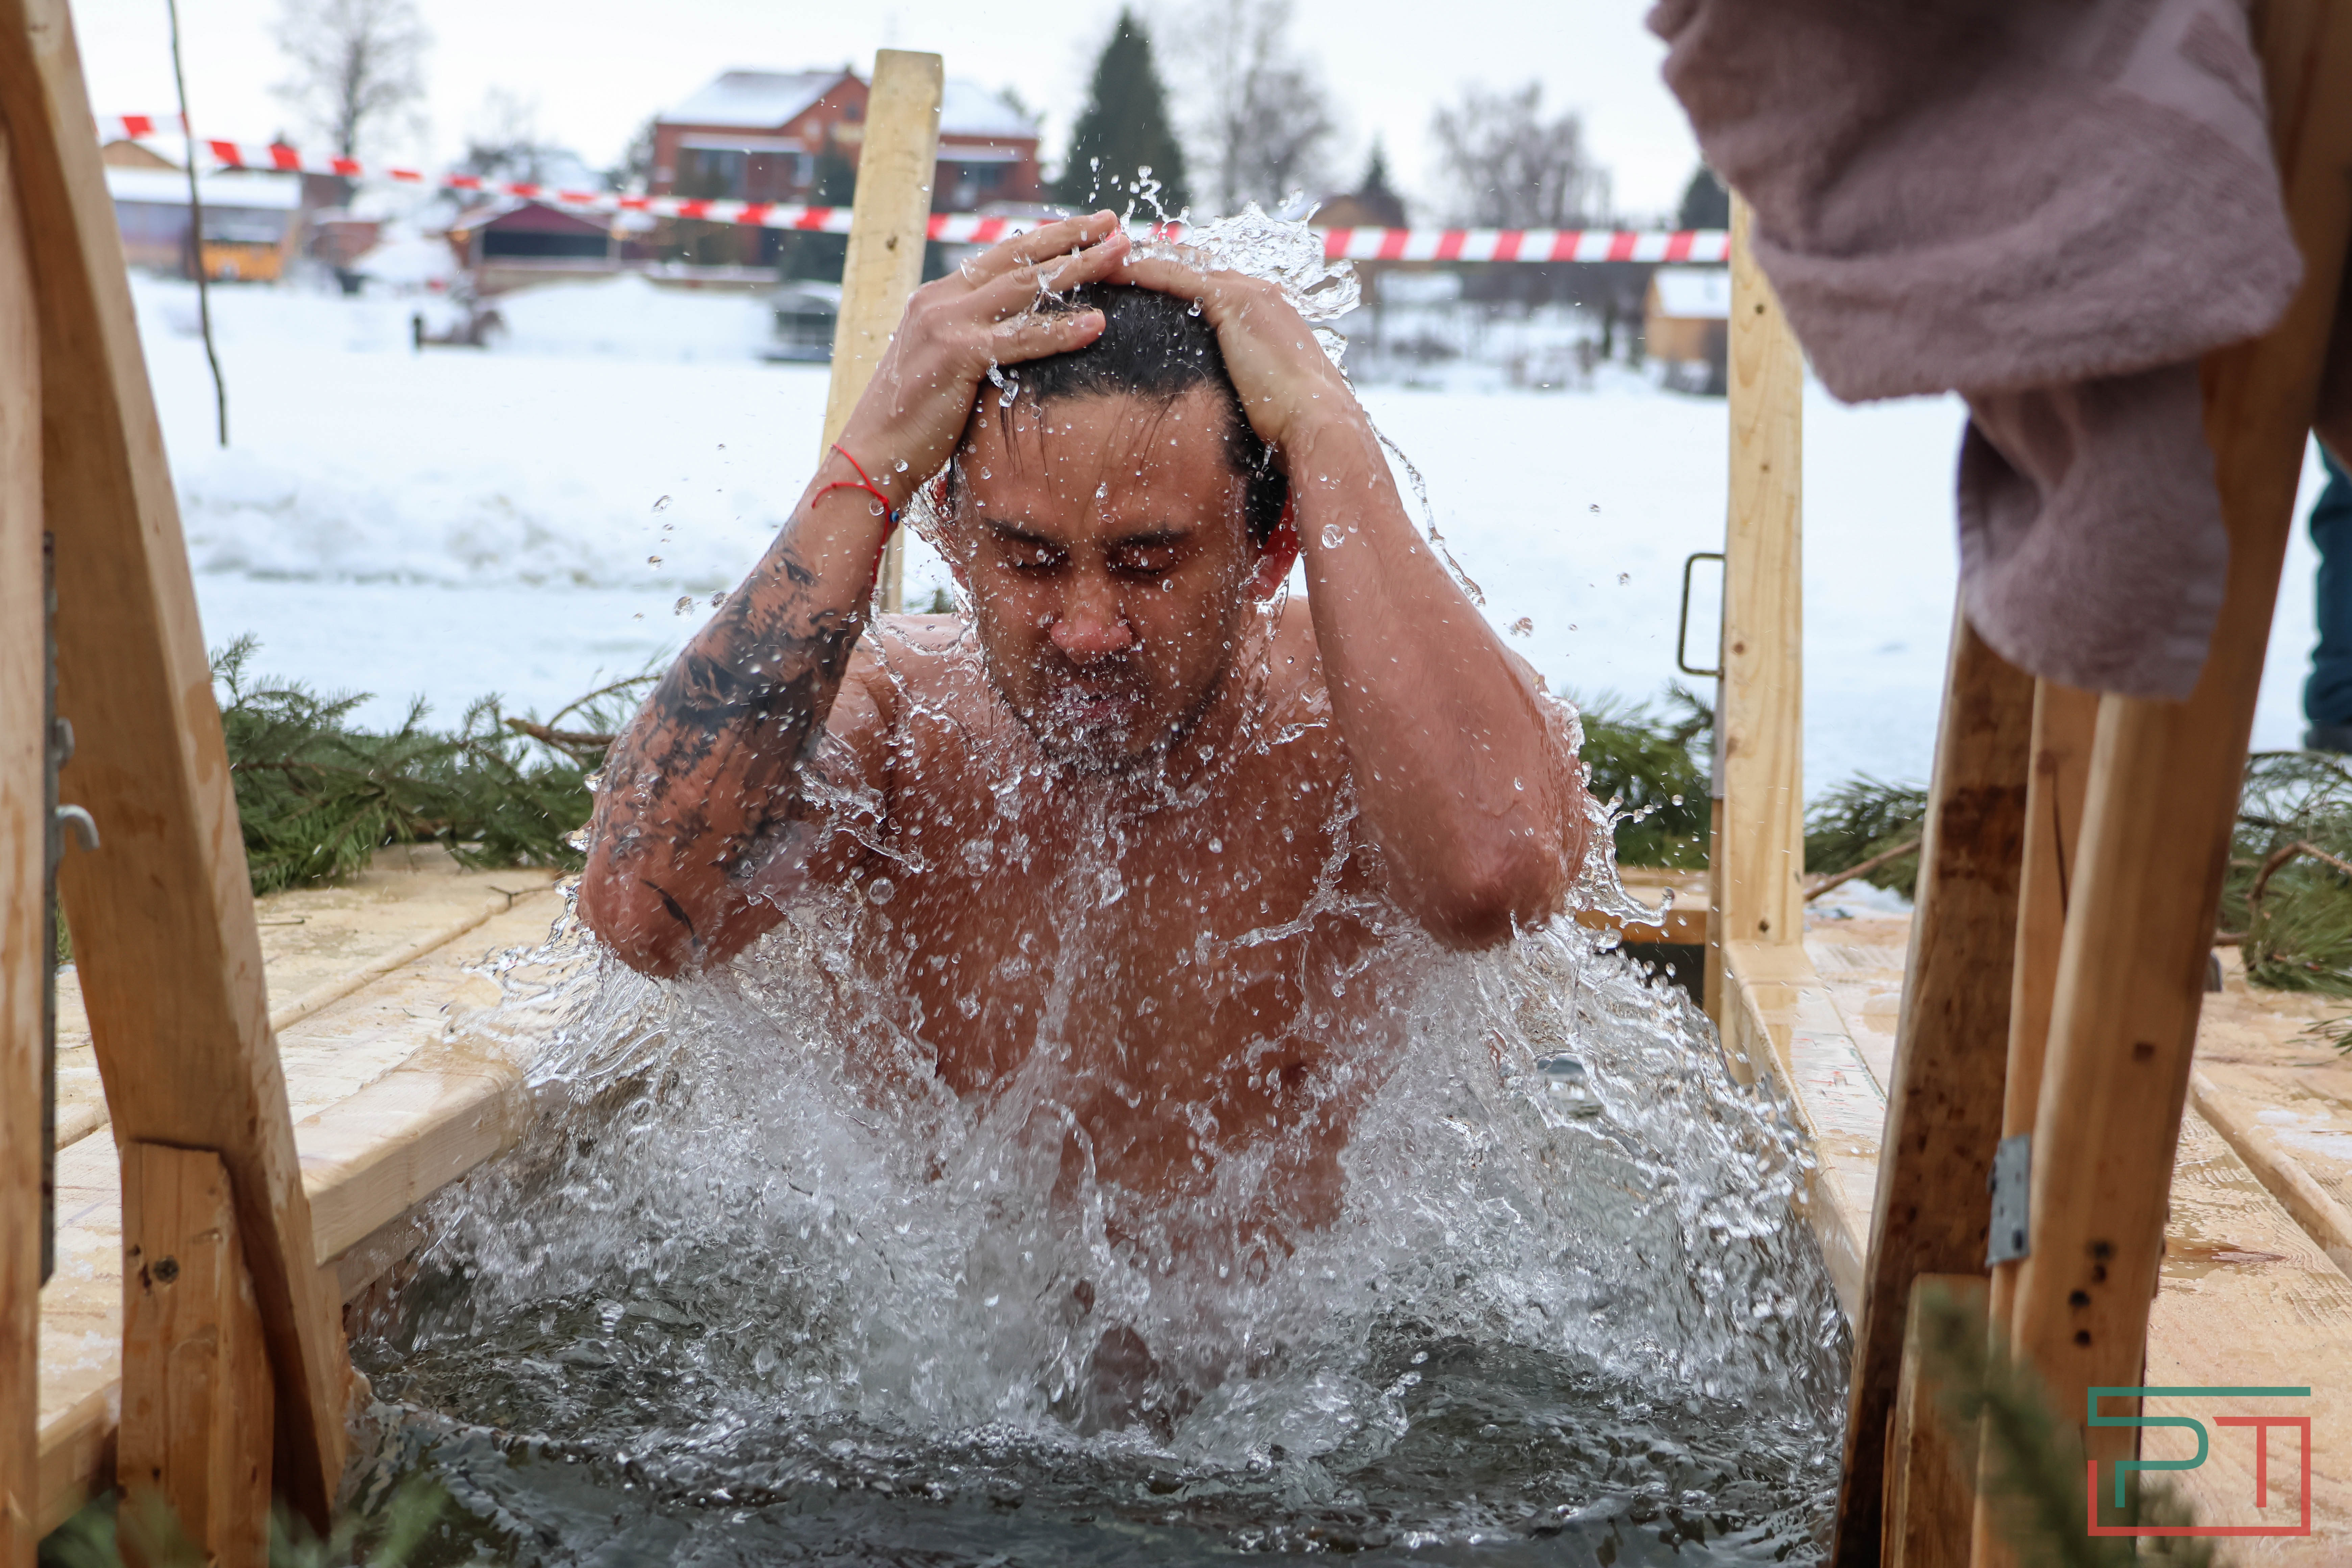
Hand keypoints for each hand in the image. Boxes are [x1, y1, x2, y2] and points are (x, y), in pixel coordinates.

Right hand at [834, 212, 1131, 503]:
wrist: (872, 456)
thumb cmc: (914, 422)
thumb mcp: (944, 367)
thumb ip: (975, 342)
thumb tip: (1015, 339)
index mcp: (938, 298)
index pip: (1000, 257)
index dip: (1046, 239)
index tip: (1086, 227)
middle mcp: (940, 300)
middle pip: (1017, 257)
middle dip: (1070, 236)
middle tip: (1115, 221)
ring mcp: (946, 324)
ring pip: (1025, 287)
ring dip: (1079, 267)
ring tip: (1122, 254)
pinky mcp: (955, 355)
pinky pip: (1020, 339)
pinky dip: (1060, 330)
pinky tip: (1096, 324)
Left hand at [1110, 253, 1358, 452]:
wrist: (1317, 422)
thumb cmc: (1294, 423)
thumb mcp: (1263, 394)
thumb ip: (1244, 382)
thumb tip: (1229, 403)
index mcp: (1269, 312)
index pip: (1214, 283)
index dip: (1179, 277)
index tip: (1147, 278)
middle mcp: (1261, 292)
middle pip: (1196, 265)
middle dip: (1157, 260)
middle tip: (1115, 260)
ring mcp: (1250, 292)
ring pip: (1183, 265)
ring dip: (1142, 261)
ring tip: (1103, 262)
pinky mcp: (1235, 302)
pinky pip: (1178, 278)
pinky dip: (1144, 272)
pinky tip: (1115, 272)